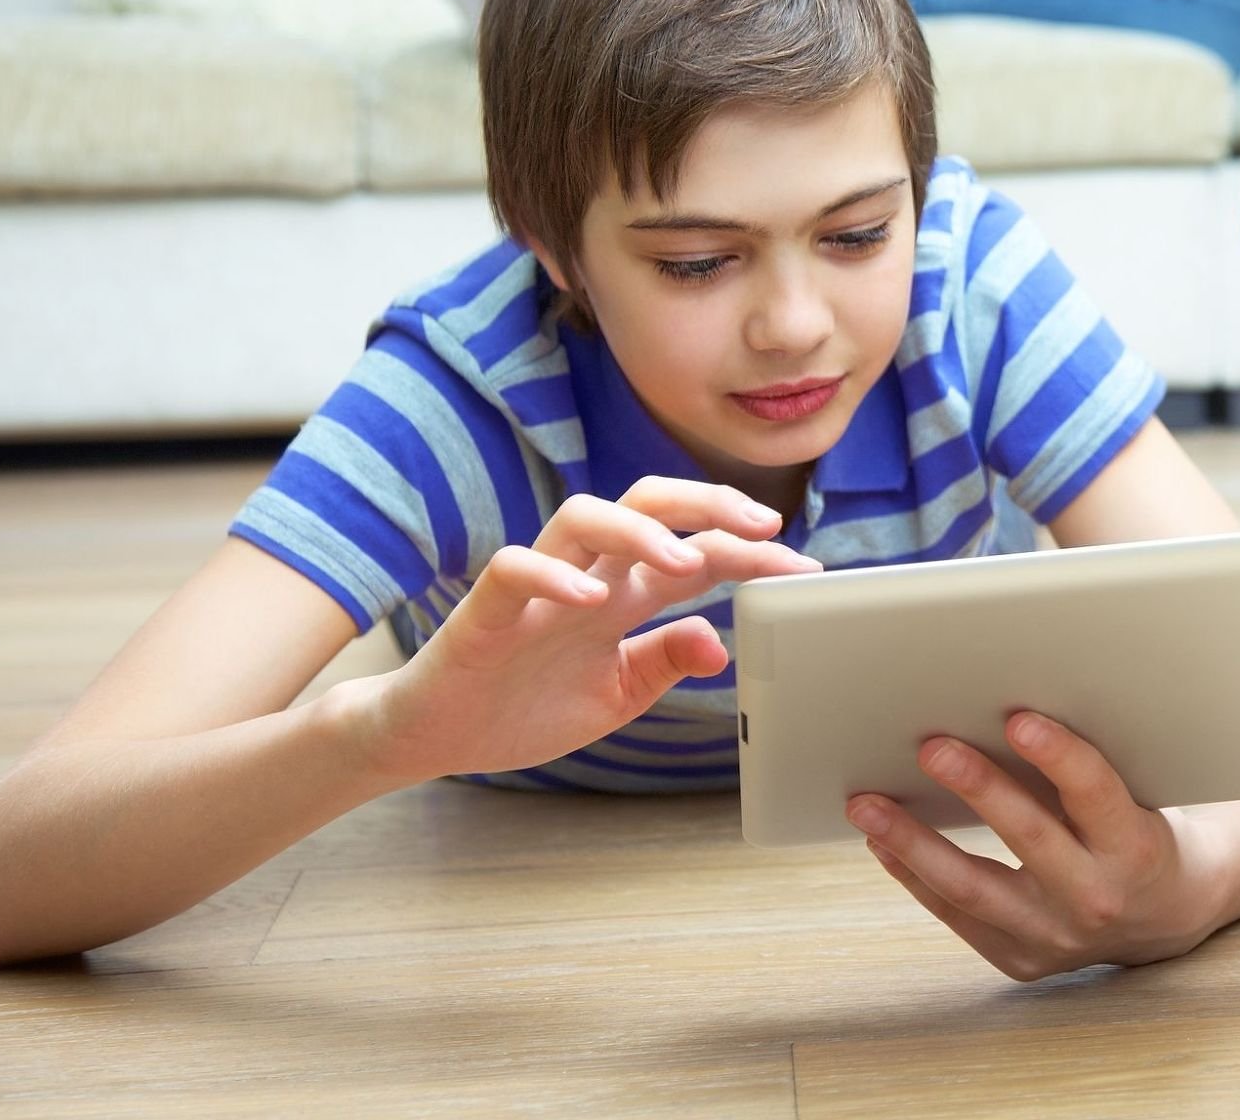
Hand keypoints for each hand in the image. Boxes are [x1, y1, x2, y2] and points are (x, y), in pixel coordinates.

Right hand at [365, 477, 818, 783]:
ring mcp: (534, 587)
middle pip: (646, 503)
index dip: (749, 553)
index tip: (803, 570)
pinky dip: (554, 576)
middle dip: (706, 503)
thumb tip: (722, 641)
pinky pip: (515, 570)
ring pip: (582, 517)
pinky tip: (592, 598)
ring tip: (682, 561)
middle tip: (762, 523)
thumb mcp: (618, 693)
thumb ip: (666, 660)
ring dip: (638, 532)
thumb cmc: (525, 706)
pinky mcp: (484, 610)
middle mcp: (585, 576)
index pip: (695, 552)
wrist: (436, 737)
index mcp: (621, 595)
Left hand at [845, 711, 1216, 980]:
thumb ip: (1078, 768)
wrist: (1166, 915)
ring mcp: (1054, 937)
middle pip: (1029, 838)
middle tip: (931, 746)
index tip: (1017, 718)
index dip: (1058, 755)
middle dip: (978, 788)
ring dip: (913, 842)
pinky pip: (956, 914)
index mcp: (1135, 848)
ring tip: (867, 804)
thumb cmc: (1139, 831)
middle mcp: (1095, 898)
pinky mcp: (1020, 958)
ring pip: (972, 889)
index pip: (1095, 794)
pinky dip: (914, 875)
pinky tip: (881, 842)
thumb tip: (998, 713)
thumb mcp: (1132, 794)